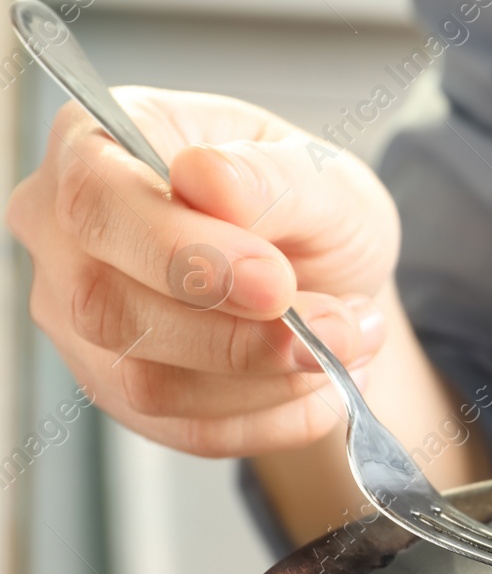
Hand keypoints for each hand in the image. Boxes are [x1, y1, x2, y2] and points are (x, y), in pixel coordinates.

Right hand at [7, 85, 400, 456]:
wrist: (330, 277)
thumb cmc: (309, 208)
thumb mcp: (323, 175)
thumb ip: (271, 176)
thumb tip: (206, 177)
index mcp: (99, 144)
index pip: (96, 202)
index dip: (182, 253)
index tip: (275, 282)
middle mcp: (64, 234)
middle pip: (107, 306)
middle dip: (239, 335)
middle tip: (336, 328)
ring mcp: (78, 321)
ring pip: (146, 382)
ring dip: (268, 379)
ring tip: (346, 342)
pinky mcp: (116, 391)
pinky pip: (185, 430)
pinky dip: (273, 417)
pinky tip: (322, 385)